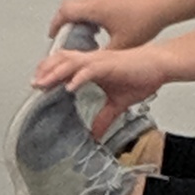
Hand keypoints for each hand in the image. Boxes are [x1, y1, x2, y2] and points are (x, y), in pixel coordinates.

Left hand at [31, 41, 164, 112]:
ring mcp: (100, 61)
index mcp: (92, 66)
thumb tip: (96, 134)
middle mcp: (92, 60)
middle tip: (33, 84)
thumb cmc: (142, 76)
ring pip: (71, 63)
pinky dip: (78, 77)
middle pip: (62, 61)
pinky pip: (90, 70)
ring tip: (43, 84)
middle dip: (46, 71)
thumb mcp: (119, 103)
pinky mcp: (110, 65)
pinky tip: (70, 87)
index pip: (65, 66)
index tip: (38, 85)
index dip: (50, 73)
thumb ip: (105, 117)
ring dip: (56, 73)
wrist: (160, 65)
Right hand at [49, 0, 166, 49]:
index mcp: (94, 9)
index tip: (53, 36)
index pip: (64, 13)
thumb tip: (91, 67)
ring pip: (81, 3)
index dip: (55, 26)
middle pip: (69, 5)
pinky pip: (92, 4)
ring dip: (75, 16)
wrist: (162, 6)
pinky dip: (87, 14)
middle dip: (61, 20)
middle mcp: (97, 0)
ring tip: (77, 32)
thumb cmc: (144, 21)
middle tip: (61, 33)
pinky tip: (97, 28)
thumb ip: (102, 56)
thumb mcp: (120, 45)